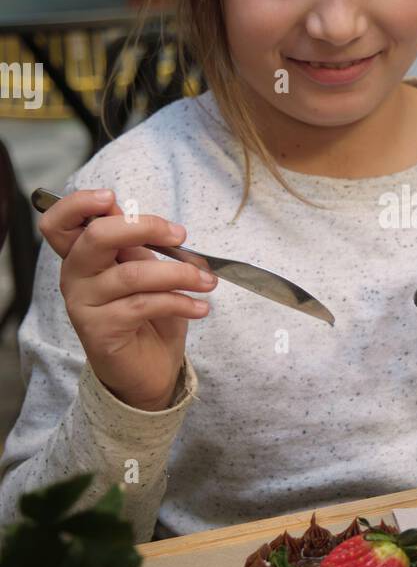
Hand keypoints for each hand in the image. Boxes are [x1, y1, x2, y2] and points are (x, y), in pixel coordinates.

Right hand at [39, 188, 217, 410]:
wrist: (150, 369)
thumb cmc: (148, 314)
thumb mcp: (146, 270)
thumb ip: (136, 243)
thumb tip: (132, 210)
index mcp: (82, 256)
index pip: (58, 223)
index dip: (77, 204)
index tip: (111, 197)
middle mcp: (75, 277)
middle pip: (95, 237)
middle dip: (144, 227)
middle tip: (180, 235)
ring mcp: (83, 305)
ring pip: (131, 274)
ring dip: (179, 273)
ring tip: (207, 282)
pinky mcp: (100, 330)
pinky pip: (144, 304)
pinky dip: (180, 302)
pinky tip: (200, 307)